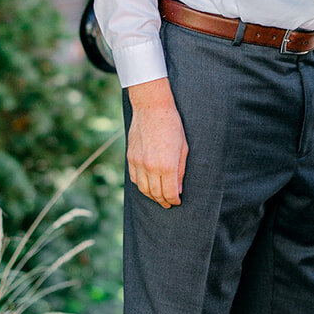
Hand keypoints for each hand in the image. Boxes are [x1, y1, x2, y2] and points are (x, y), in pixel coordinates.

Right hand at [126, 77, 187, 206]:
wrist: (152, 109)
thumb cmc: (172, 126)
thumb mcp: (183, 148)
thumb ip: (180, 171)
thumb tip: (178, 189)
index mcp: (167, 165)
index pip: (170, 193)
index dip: (174, 200)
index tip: (177, 202)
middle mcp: (151, 167)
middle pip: (156, 194)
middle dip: (163, 201)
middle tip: (168, 204)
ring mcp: (139, 163)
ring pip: (143, 189)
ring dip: (151, 196)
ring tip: (158, 197)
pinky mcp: (130, 158)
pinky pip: (134, 178)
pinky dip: (141, 185)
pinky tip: (147, 186)